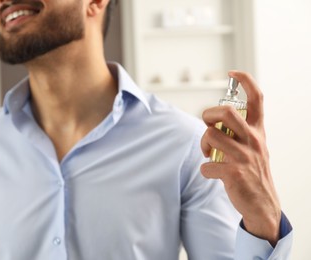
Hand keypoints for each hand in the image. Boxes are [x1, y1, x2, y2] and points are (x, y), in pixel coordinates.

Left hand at [200, 71, 280, 245]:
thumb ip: (240, 132)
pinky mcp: (233, 173)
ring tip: (208, 154)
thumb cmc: (253, 170)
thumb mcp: (255, 147)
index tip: (233, 73)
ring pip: (210, 136)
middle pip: (226, 112)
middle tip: (208, 125)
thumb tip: (214, 121)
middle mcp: (253, 140)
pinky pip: (206, 165)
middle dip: (208, 114)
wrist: (262, 203)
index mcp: (258, 131)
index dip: (245, 80)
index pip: (257, 98)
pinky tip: (213, 173)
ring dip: (202, 145)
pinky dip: (204, 170)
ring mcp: (244, 156)